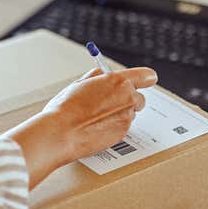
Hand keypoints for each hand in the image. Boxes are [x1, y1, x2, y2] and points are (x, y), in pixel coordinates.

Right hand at [5, 67, 157, 187]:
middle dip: (128, 100)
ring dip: (119, 114)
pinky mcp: (123, 133)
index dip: (145, 78)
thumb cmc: (66, 108)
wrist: (61, 133)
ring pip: (130, 113)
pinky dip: (113, 126)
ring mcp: (127, 117)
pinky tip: (96, 127)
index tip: (144, 80)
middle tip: (110, 103)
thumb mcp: (80, 83)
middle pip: (140, 98)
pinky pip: (123, 127)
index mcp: (117, 81)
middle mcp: (127, 98)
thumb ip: (97, 77)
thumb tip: (102, 74)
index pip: (146, 75)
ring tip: (96, 117)